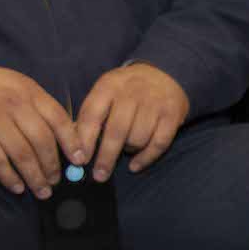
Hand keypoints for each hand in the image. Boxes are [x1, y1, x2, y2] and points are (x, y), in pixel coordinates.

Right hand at [0, 55, 78, 197]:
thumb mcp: (14, 84)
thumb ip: (35, 104)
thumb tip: (63, 134)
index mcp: (27, 90)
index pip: (58, 118)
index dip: (72, 142)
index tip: (80, 160)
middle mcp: (12, 104)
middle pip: (42, 141)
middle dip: (53, 165)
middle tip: (57, 181)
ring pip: (22, 155)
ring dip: (35, 177)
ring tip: (42, 190)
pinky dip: (10, 177)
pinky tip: (17, 187)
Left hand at [73, 62, 190, 179]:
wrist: (164, 73)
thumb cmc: (126, 90)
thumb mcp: (105, 92)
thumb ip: (91, 115)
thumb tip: (75, 148)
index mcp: (109, 86)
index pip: (93, 115)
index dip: (85, 140)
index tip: (80, 160)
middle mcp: (132, 93)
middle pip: (116, 131)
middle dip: (106, 157)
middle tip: (99, 176)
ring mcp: (154, 103)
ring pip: (137, 139)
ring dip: (129, 151)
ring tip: (126, 149)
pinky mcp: (172, 114)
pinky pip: (159, 143)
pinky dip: (146, 158)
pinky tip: (136, 165)